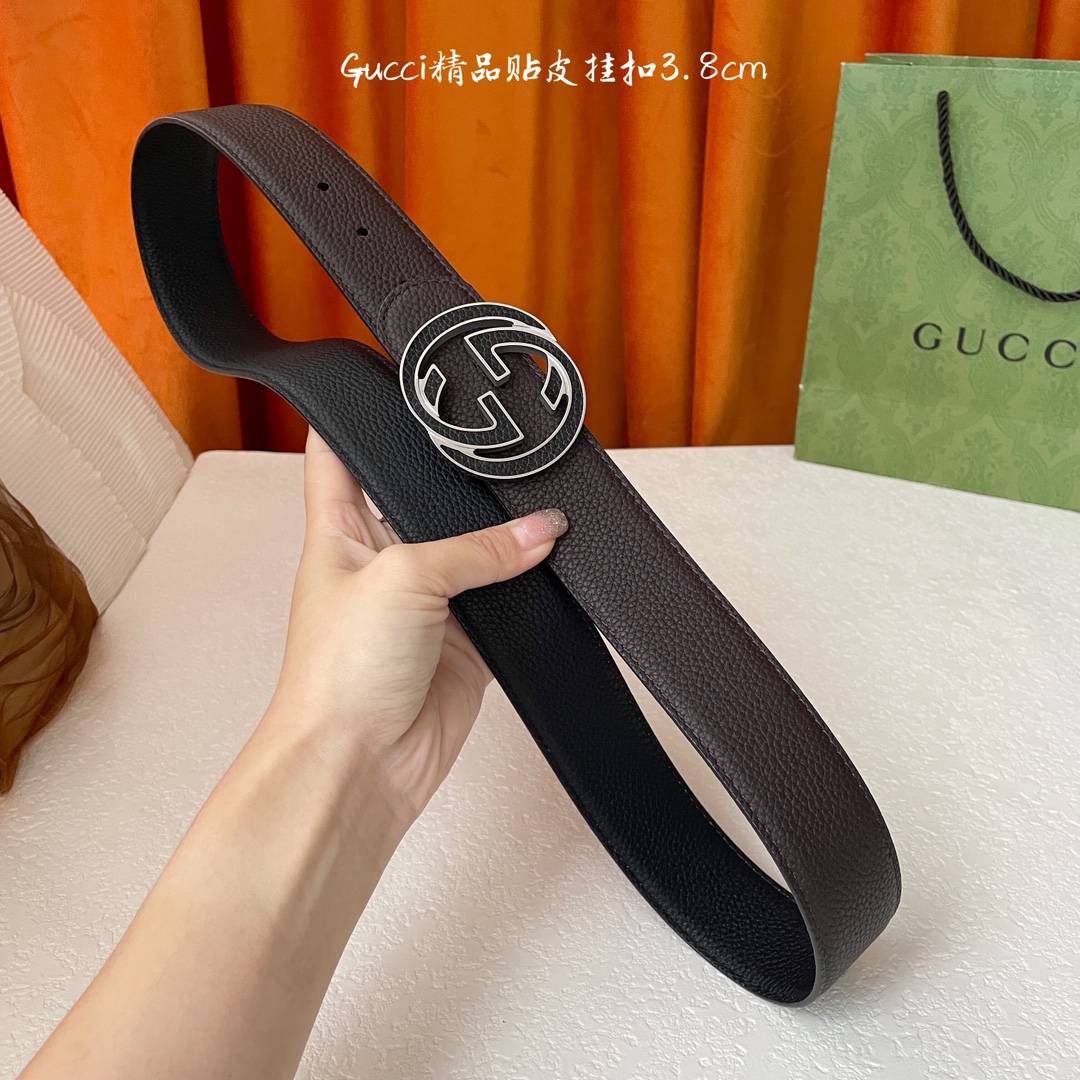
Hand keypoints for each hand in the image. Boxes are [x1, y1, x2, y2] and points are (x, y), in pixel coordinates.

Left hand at [271, 429, 567, 823]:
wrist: (360, 763)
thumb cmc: (338, 672)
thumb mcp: (403, 578)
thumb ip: (476, 548)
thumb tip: (540, 530)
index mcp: (340, 532)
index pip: (337, 454)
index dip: (358, 417)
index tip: (390, 383)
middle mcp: (383, 561)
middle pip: (423, 500)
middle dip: (460, 479)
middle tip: (501, 445)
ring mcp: (427, 603)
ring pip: (476, 552)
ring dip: (506, 539)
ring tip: (540, 504)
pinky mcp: (465, 644)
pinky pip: (506, 604)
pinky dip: (530, 591)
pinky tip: (551, 568)